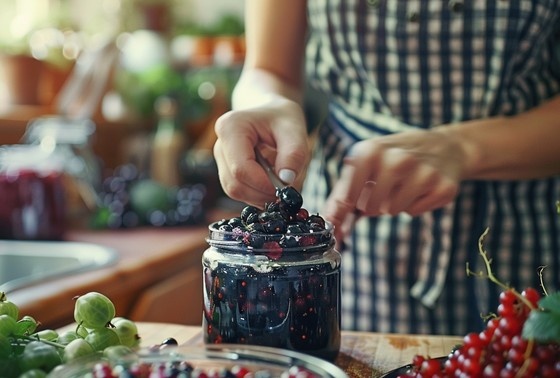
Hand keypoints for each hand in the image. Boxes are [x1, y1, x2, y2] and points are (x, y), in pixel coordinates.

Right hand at [213, 97, 309, 207]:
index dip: (263, 184)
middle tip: (286, 190)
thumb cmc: (282, 118)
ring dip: (260, 195)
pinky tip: (271, 183)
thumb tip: (286, 180)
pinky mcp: (226, 170)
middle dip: (262, 192)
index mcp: (230, 128)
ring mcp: (221, 159)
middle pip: (235, 184)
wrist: (272, 114)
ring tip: (280, 184)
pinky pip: (239, 191)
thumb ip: (294, 153)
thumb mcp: (295, 129)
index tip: (285, 186)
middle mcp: (220, 145)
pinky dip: (257, 194)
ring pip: (235, 191)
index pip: (241, 169)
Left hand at [323, 128, 465, 240]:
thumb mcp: (367, 162)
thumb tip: (330, 219)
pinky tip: (421, 187)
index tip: (354, 198)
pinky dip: (414, 205)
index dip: (351, 200)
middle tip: (384, 188)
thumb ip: (344, 190)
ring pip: (393, 210)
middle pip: (370, 207)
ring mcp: (423, 173)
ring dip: (395, 204)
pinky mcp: (443, 187)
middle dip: (374, 204)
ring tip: (404, 184)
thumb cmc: (394, 157)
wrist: (444, 146)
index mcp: (371, 150)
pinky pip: (414, 212)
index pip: (349, 192)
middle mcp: (397, 159)